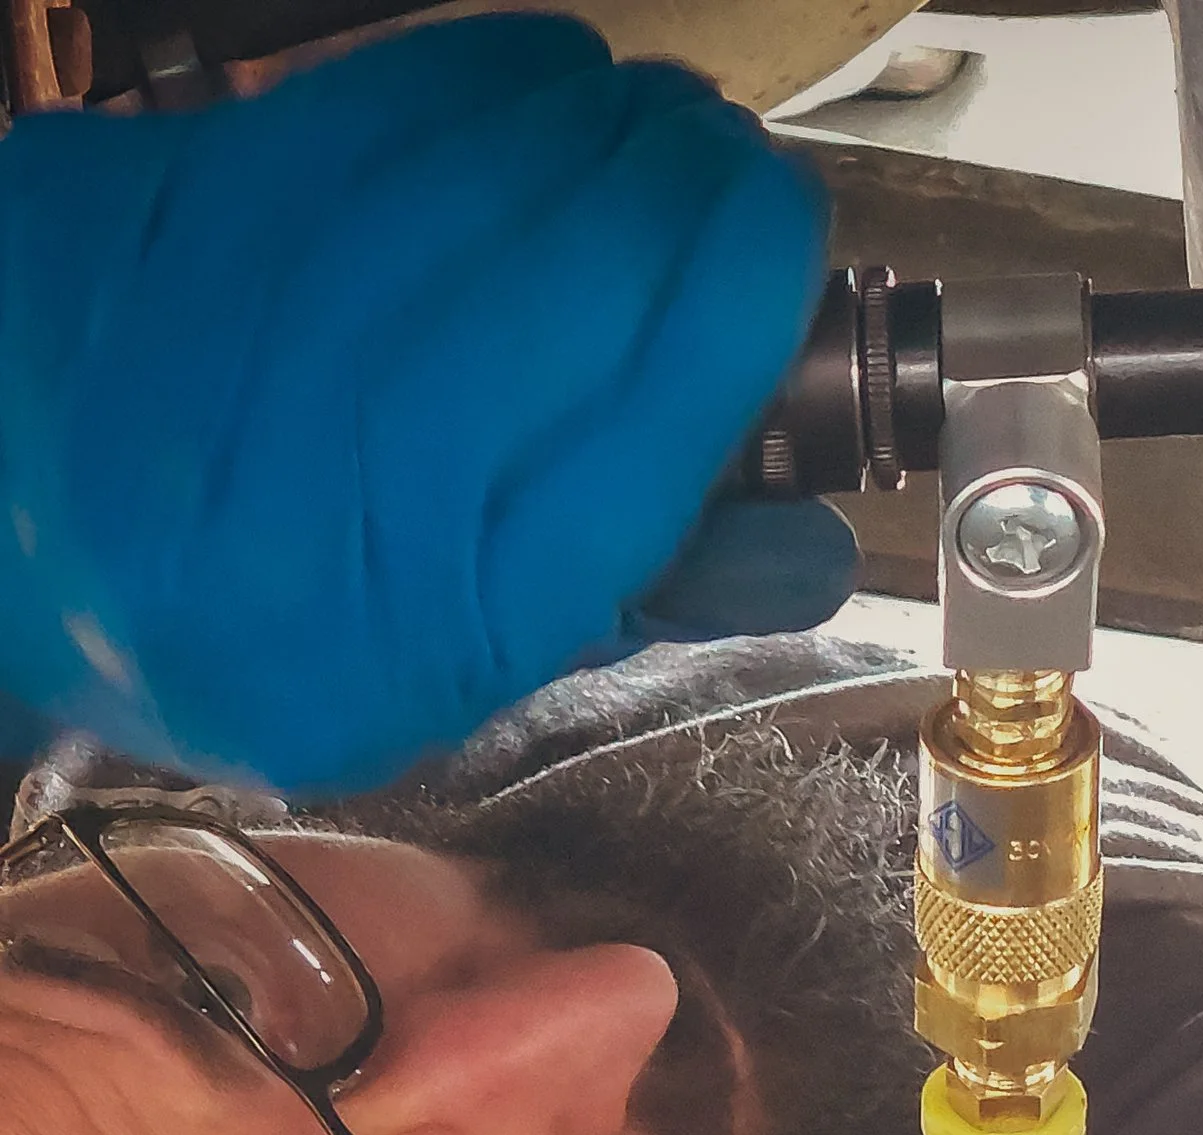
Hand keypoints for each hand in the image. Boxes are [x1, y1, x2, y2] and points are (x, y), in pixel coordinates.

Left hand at [0, 14, 838, 793]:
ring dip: (624, 125)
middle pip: (639, 224)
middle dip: (714, 185)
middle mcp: (399, 428)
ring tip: (633, 153)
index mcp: (482, 581)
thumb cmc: (246, 619)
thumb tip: (814, 543)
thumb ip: (642, 600)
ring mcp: (297, 287)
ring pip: (546, 131)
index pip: (699, 354)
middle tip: (722, 198)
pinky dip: (514, 79)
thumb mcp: (455, 679)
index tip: (782, 248)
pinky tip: (534, 105)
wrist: (5, 533)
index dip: (770, 269)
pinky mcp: (221, 179)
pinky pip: (429, 80)